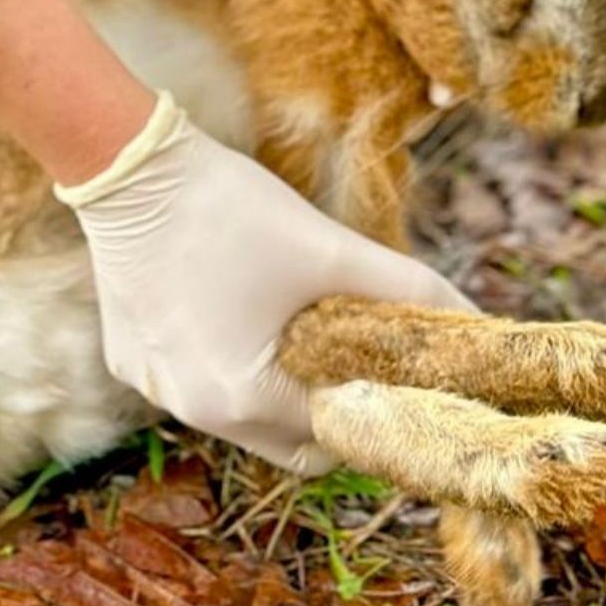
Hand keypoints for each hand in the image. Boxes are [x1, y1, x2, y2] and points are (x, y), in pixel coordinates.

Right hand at [56, 92, 474, 472]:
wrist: (129, 167)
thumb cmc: (230, 208)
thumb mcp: (329, 250)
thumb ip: (408, 290)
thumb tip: (476, 317)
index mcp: (242, 400)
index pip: (332, 438)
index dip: (370, 407)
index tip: (389, 370)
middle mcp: (192, 411)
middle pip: (285, 437)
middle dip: (325, 400)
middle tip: (351, 347)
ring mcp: (154, 388)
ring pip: (238, 409)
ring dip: (273, 378)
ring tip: (293, 317)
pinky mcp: (129, 360)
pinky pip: (192, 379)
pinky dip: (223, 356)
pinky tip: (232, 302)